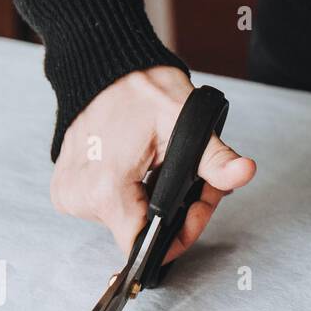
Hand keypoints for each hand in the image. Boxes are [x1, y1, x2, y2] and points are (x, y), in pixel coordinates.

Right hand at [51, 66, 255, 262]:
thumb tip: (243, 172)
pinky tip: (145, 172)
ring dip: (157, 204)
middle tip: (197, 183)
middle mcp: (81, 197)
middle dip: (178, 213)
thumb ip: (215, 159)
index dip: (179, 235)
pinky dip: (134, 196)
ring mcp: (70, 195)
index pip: (145, 245)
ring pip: (128, 222)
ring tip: (170, 170)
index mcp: (106, 189)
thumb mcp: (185, 123)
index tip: (197, 211)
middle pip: (141, 233)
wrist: (103, 66)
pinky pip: (109, 209)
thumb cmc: (139, 89)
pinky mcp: (67, 190)